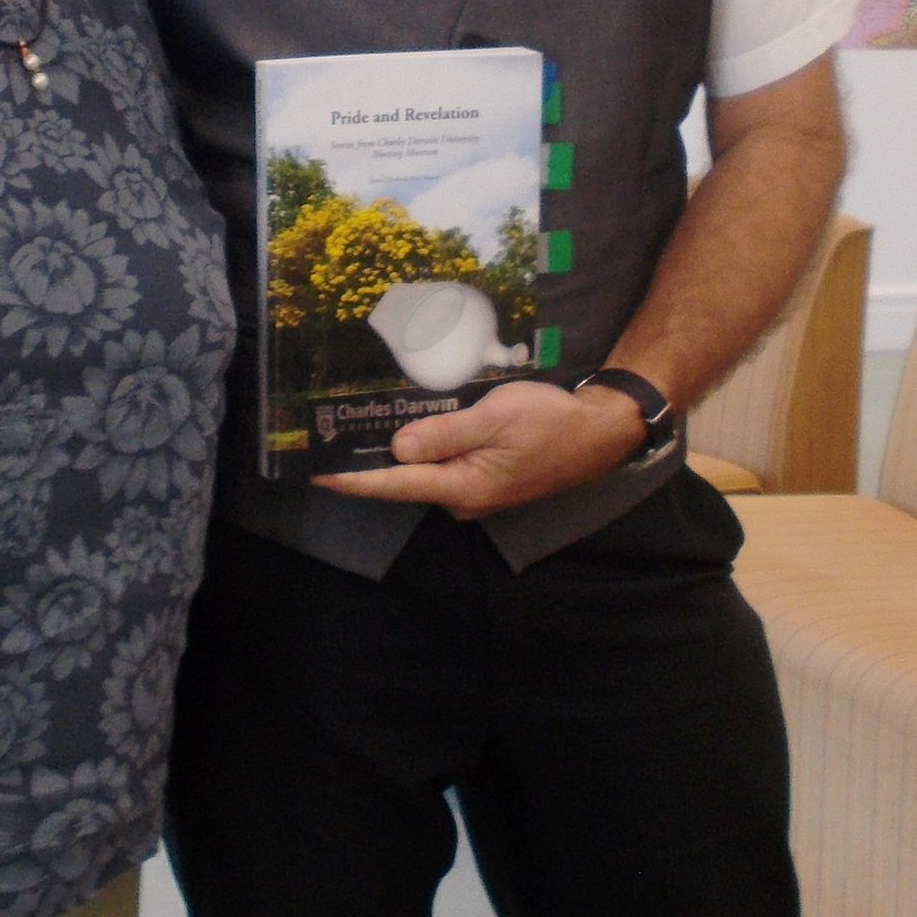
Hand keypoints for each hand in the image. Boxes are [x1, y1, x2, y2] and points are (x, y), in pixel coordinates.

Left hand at [313, 378, 646, 517]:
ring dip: (397, 453)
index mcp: (462, 487)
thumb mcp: (494, 418)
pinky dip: (424, 451)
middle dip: (369, 461)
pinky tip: (411, 430)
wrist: (599, 434)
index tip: (317, 476)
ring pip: (424, 472)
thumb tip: (398, 448)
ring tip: (360, 428)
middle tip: (332, 436)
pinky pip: (444, 467)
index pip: (395, 484)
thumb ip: (443, 434)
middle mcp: (463, 499)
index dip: (353, 480)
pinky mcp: (485, 481)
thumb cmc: (549, 421)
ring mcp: (475, 493)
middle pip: (404, 480)